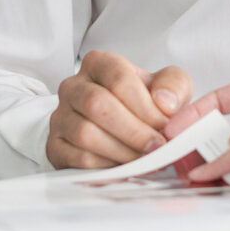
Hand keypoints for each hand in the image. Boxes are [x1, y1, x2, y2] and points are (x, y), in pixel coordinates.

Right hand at [46, 50, 192, 168]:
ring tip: (145, 159)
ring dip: (121, 151)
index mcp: (99, 64)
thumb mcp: (168, 86)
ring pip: (85, 133)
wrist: (124, 126)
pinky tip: (125, 167)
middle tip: (157, 146)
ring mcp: (60, 117)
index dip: (144, 105)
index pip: (118, 78)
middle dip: (133, 130)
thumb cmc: (146, 103)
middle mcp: (73, 86)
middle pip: (97, 105)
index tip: (165, 125)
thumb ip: (174, 86)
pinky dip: (105, 167)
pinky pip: (76, 158)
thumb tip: (164, 103)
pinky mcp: (55, 146)